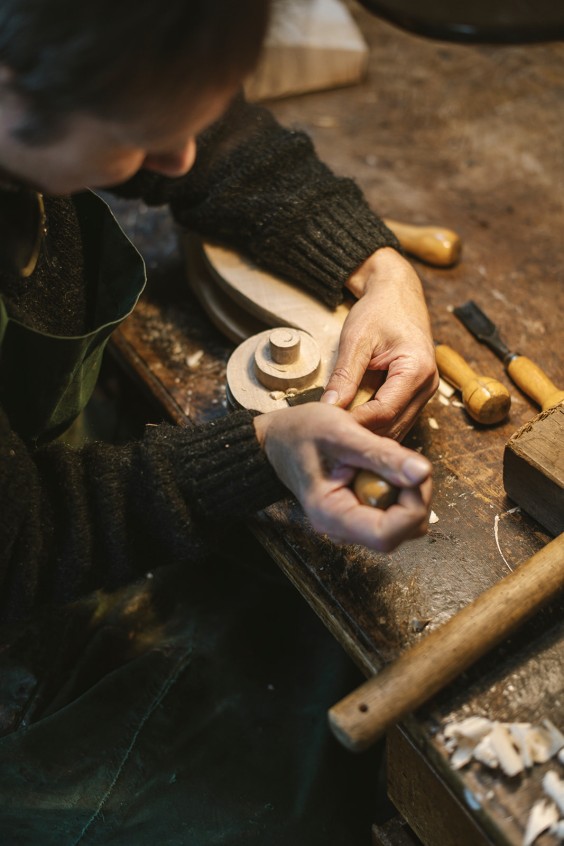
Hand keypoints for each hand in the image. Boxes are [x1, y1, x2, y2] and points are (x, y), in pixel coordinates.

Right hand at [253, 403, 431, 551]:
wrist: (279, 438)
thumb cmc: (300, 433)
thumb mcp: (342, 434)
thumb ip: (382, 455)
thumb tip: (423, 473)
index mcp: (333, 516)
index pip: (388, 535)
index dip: (412, 506)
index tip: (413, 472)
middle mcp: (344, 529)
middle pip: (403, 531)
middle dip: (416, 496)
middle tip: (403, 461)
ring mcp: (354, 523)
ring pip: (405, 523)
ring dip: (410, 491)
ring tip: (389, 460)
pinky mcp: (362, 513)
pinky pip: (396, 511)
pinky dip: (400, 488)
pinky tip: (383, 467)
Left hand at [321, 247, 437, 439]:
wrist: (397, 294)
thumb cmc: (379, 311)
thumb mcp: (356, 339)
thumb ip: (344, 376)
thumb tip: (329, 407)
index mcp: (417, 369)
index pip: (384, 411)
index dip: (356, 423)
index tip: (331, 430)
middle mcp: (428, 385)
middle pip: (394, 426)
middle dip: (364, 435)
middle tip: (333, 442)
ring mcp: (425, 392)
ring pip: (397, 428)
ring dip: (371, 435)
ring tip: (341, 439)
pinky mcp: (417, 394)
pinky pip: (397, 419)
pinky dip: (377, 426)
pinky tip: (355, 430)